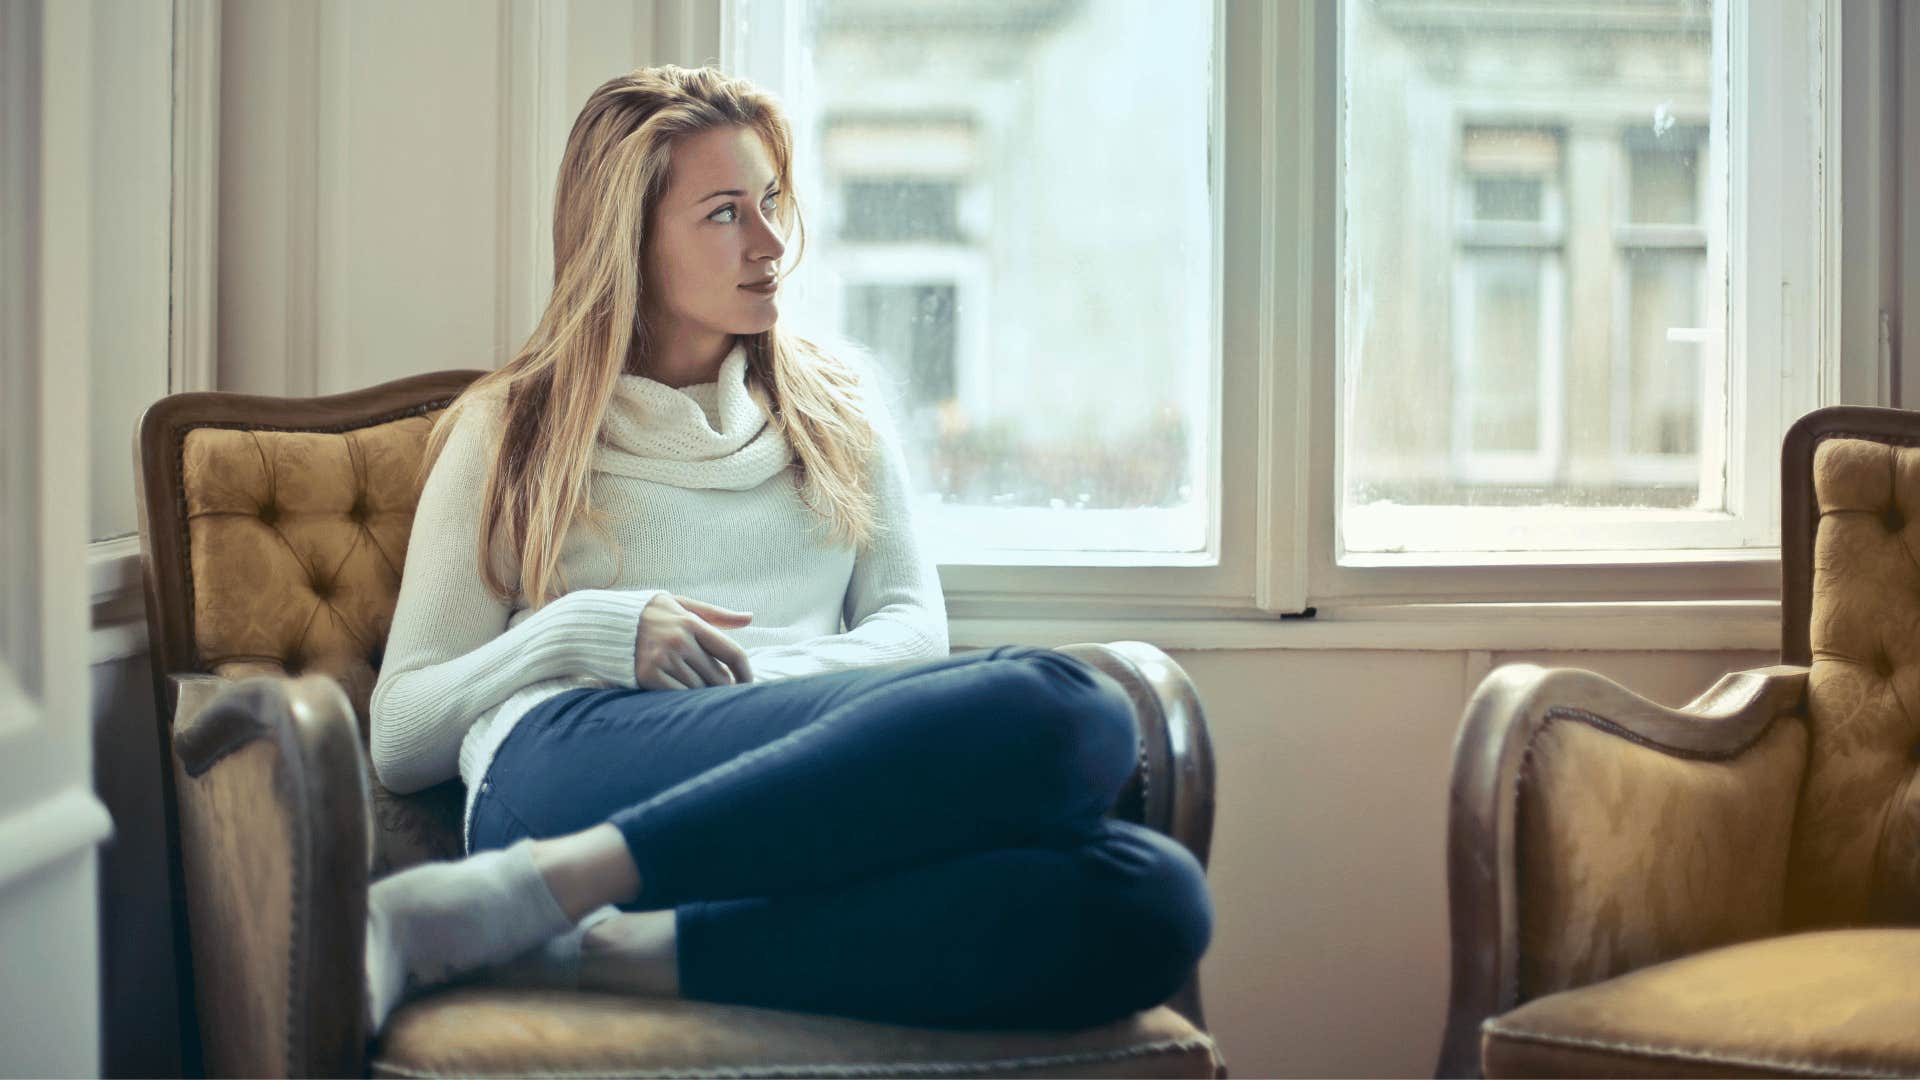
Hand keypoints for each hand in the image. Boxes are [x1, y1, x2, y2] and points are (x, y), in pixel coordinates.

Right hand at [634, 593, 754, 689]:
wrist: (601, 622)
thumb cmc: (647, 613)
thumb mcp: (681, 604)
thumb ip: (716, 614)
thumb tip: (749, 618)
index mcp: (691, 622)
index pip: (732, 653)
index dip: (746, 673)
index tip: (748, 684)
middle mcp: (679, 641)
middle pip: (718, 678)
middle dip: (721, 685)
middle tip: (714, 687)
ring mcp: (662, 659)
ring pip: (699, 690)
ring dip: (701, 693)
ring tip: (694, 687)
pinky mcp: (647, 676)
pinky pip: (678, 696)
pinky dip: (682, 698)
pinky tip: (679, 693)